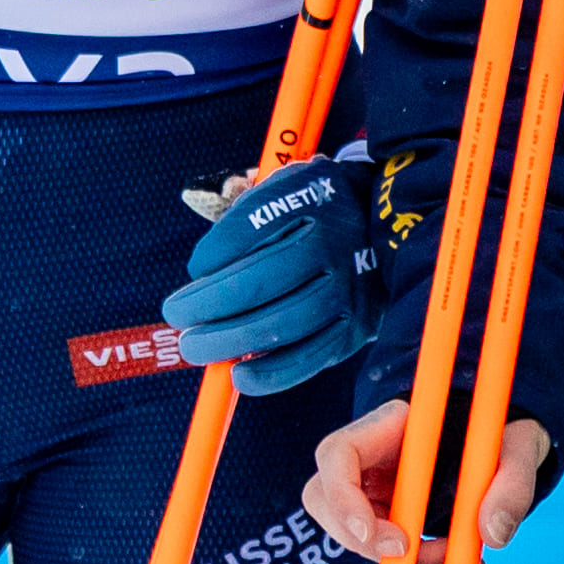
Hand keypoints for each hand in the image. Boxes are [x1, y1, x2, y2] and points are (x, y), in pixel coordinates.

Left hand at [166, 157, 376, 382]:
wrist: (386, 224)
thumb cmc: (313, 211)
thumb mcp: (285, 188)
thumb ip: (244, 214)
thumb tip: (202, 269)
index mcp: (310, 201)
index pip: (253, 225)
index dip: (216, 251)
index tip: (196, 267)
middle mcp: (332, 246)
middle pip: (264, 278)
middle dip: (210, 303)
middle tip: (177, 316)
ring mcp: (347, 290)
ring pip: (285, 322)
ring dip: (232, 340)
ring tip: (195, 347)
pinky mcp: (354, 327)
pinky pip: (311, 357)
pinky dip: (272, 373)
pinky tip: (239, 375)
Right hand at [303, 400, 555, 563]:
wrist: (504, 442)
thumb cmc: (504, 432)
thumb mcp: (520, 448)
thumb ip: (513, 485)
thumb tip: (492, 533)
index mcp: (392, 422)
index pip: (338, 454)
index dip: (345, 500)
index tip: (391, 539)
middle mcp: (371, 455)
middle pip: (327, 500)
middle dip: (365, 541)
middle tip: (412, 556)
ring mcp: (372, 484)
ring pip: (349, 530)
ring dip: (391, 558)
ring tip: (446, 559)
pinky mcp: (383, 511)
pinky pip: (378, 546)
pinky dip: (410, 563)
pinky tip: (447, 561)